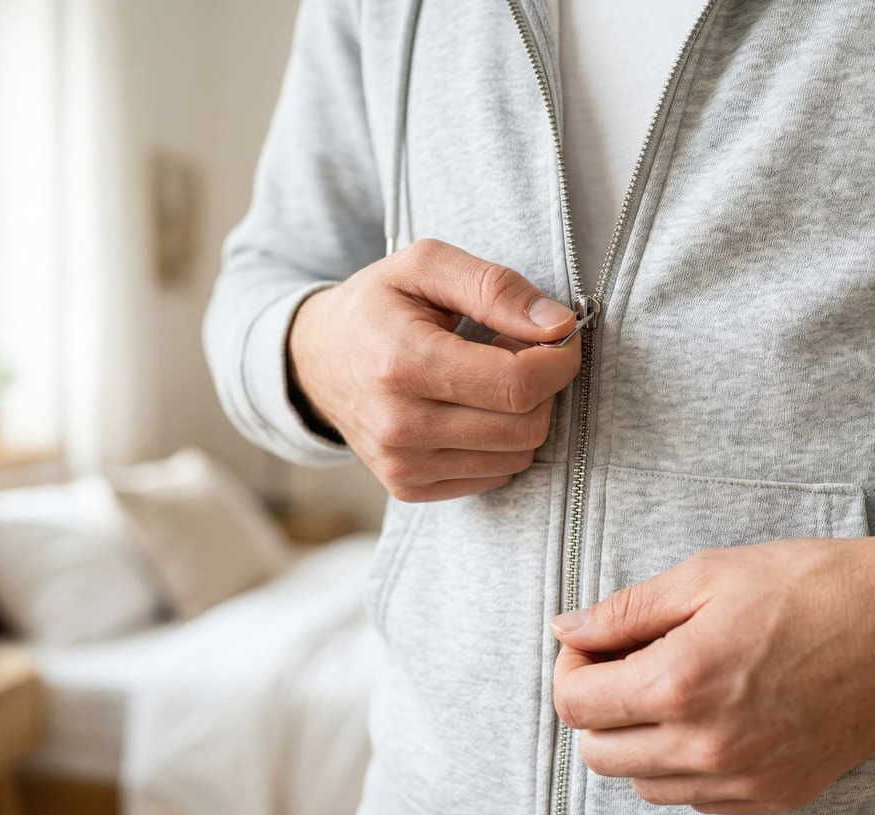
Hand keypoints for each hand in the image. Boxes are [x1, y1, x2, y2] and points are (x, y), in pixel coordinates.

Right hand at [289, 239, 579, 500]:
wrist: (314, 361)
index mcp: (402, 363)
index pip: (516, 384)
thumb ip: (495, 286)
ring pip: (517, 455)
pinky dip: (502, 442)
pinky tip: (475, 408)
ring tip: (492, 378)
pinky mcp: (408, 487)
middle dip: (544, 386)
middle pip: (525, 426)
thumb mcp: (426, 266)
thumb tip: (558, 325)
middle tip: (521, 351)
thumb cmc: (376, 306)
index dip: (558, 360)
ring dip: (524, 414)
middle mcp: (399, 426)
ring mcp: (402, 465)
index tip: (560, 335)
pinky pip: (495, 475)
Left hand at [550, 521, 874, 814]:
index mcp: (680, 684)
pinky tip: (712, 715)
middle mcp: (706, 747)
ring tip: (672, 687)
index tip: (594, 643)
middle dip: (597, 706)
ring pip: (643, 784)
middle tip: (628, 662)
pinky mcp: (778, 794)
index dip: (572, 666)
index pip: (574, 703)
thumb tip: (567, 628)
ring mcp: (744, 779)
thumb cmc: (810, 585)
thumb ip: (625, 611)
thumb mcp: (705, 575)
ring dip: (637, 739)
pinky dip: (684, 764)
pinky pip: (697, 798)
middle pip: (598, 754)